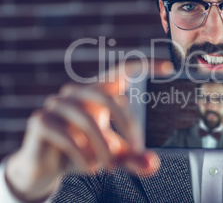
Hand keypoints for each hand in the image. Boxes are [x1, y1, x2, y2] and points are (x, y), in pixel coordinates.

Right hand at [4, 59, 173, 201]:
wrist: (48, 166)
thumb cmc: (86, 151)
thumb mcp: (113, 155)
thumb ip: (133, 158)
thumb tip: (153, 164)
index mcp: (99, 91)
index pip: (123, 69)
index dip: (145, 65)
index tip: (170, 67)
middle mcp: (78, 92)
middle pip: (110, 97)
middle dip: (128, 126)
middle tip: (137, 150)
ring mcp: (57, 104)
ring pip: (89, 120)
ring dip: (104, 147)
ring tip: (110, 167)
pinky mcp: (41, 121)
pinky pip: (67, 136)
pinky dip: (83, 156)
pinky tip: (90, 168)